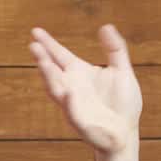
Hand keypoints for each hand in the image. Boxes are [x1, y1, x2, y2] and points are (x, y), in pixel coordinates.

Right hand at [29, 24, 141, 152]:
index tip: (36, 31)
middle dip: (43, 59)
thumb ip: (115, 49)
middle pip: (52, 71)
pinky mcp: (81, 123)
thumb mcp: (122, 71)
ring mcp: (74, 105)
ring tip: (43, 62)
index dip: (48, 44)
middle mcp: (71, 87)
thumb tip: (105, 26)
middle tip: (34, 46)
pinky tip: (69, 93)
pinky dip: (70, 103)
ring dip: (49, 77)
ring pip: (56, 90)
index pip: (59, 55)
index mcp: (79, 72)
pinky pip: (73, 113)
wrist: (126, 133)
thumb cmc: (122, 103)